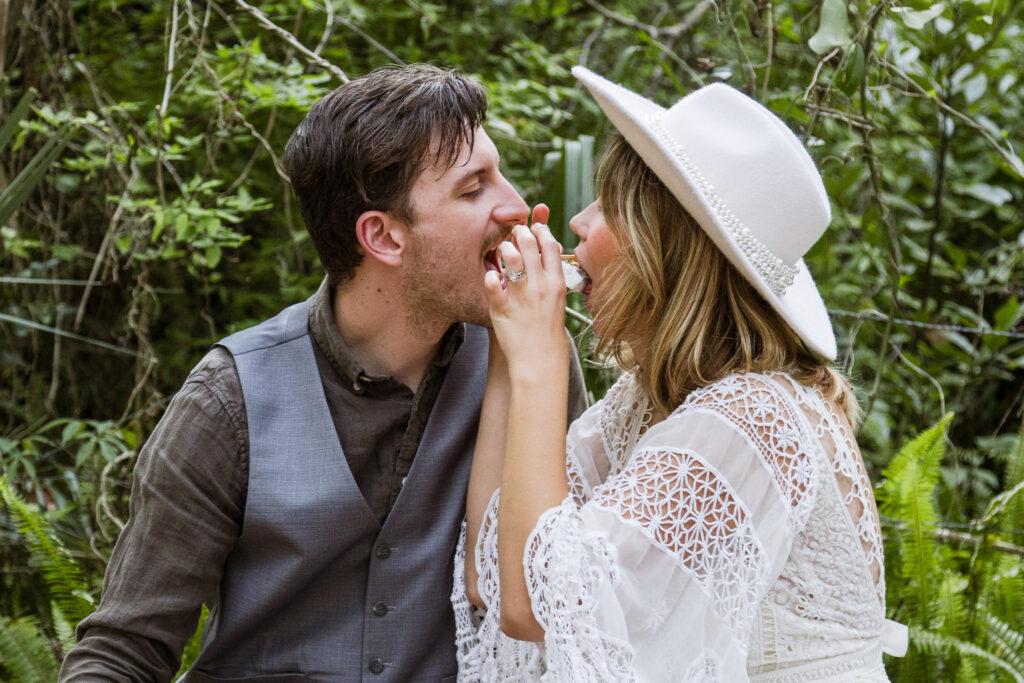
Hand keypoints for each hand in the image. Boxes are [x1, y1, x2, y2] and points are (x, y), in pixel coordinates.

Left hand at [483, 204, 568, 372]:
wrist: (541, 359)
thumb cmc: (548, 329)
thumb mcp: (557, 300)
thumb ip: (549, 277)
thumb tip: (545, 254)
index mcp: (556, 282)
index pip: (550, 245)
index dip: (540, 230)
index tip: (533, 227)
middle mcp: (540, 286)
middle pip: (529, 245)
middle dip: (519, 232)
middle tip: (512, 233)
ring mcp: (522, 297)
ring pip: (512, 258)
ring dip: (504, 249)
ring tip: (501, 250)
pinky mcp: (503, 309)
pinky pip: (492, 284)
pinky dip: (489, 276)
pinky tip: (490, 276)